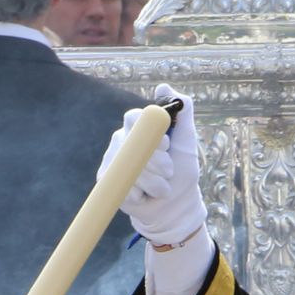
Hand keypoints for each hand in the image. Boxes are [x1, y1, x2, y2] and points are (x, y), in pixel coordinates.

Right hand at [99, 83, 205, 245]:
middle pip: (130, 143)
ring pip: (127, 167)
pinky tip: (144, 197)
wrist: (174, 208)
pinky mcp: (106, 181)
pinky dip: (139, 194)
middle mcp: (122, 141)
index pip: (134, 118)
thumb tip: (165, 86)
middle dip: (155, 162)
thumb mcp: (187, 141)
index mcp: (139, 129)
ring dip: (152, 182)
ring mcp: (112, 161)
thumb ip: (183, 111)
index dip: (150, 133)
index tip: (166, 146)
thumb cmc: (182, 174)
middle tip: (169, 172)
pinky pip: (121, 184)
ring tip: (161, 189)